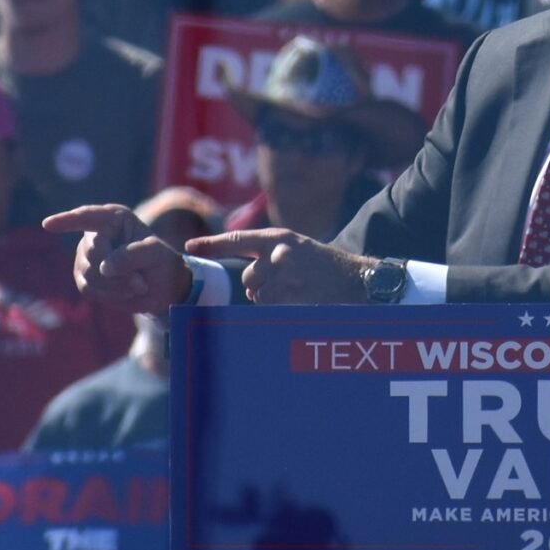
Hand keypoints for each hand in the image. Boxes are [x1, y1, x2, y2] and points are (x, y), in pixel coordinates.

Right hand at [48, 203, 196, 309]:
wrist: (161, 286)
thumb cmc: (159, 260)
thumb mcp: (155, 253)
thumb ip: (132, 255)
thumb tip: (104, 267)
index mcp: (113, 218)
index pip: (87, 217)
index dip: (67, 220)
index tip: (48, 224)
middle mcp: (95, 234)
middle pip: (93, 253)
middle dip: (118, 272)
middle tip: (141, 282)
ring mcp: (86, 256)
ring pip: (90, 274)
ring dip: (116, 285)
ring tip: (137, 286)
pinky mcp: (84, 278)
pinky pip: (88, 289)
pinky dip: (109, 295)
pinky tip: (124, 292)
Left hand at [185, 229, 373, 303]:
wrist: (359, 280)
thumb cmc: (328, 268)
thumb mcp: (299, 250)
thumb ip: (271, 257)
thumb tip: (249, 283)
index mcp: (279, 238)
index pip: (237, 239)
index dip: (212, 244)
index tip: (189, 246)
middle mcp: (278, 253)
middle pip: (249, 279)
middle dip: (263, 287)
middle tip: (291, 286)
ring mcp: (283, 275)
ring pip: (260, 297)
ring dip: (275, 300)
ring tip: (301, 294)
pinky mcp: (289, 296)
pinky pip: (271, 309)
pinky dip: (283, 311)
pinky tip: (303, 303)